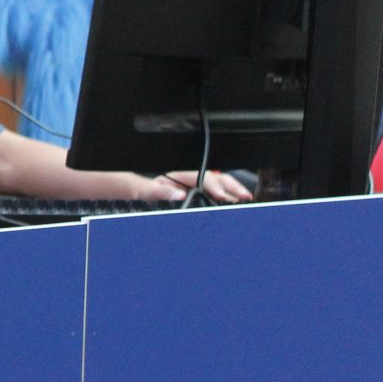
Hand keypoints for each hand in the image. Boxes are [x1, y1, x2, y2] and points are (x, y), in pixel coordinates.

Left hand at [140, 170, 254, 203]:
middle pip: (216, 178)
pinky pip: (215, 196)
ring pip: (219, 186)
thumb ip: (158, 192)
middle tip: (244, 196)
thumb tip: (178, 194)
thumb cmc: (142, 192)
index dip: (212, 186)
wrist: (137, 194)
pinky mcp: (197, 197)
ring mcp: (194, 187)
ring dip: (233, 192)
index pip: (201, 178)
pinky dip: (228, 200)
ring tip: (245, 200)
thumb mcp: (146, 192)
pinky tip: (236, 205)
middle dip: (231, 186)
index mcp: (178, 176)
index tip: (221, 195)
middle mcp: (189, 180)